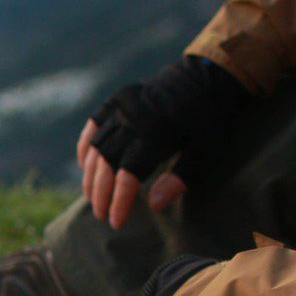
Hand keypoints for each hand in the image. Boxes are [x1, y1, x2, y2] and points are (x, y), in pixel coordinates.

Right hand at [76, 57, 247, 230]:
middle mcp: (133, 120)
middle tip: (100, 214)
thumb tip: (153, 205)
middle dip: (101, 192)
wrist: (208, 74)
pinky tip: (85, 165)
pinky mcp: (117, 98)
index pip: (128, 175)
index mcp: (156, 134)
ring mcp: (122, 107)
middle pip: (106, 163)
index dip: (119, 200)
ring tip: (91, 196)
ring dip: (90, 174)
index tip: (115, 221)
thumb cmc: (210, 118)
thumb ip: (179, 178)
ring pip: (96, 146)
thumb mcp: (205, 150)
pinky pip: (94, 125)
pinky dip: (86, 146)